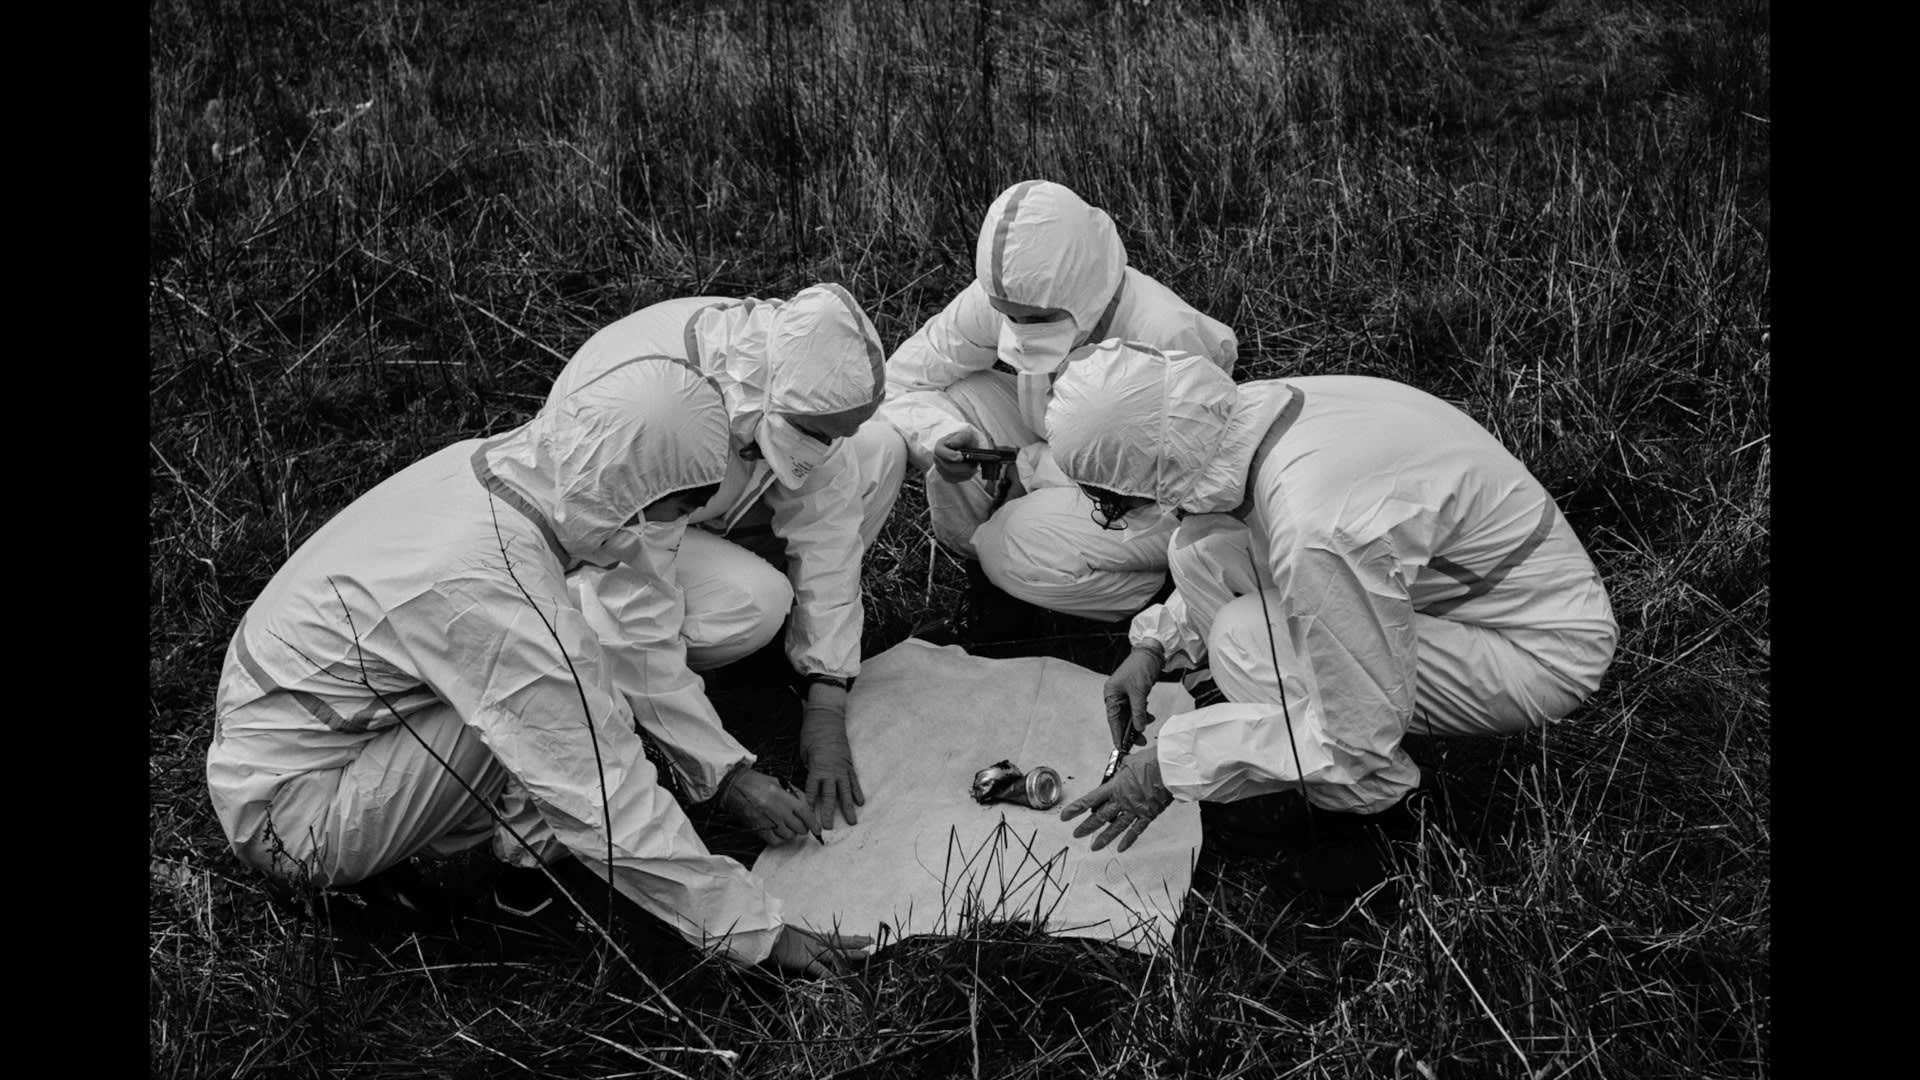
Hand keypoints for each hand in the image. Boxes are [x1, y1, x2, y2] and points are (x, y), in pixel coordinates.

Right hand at [720, 768, 822, 845]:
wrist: (733, 786)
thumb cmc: (755, 781)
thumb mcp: (777, 781)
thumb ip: (793, 793)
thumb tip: (805, 805)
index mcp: (782, 796)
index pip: (805, 813)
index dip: (813, 823)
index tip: (817, 830)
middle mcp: (776, 810)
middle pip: (799, 827)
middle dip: (802, 827)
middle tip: (799, 824)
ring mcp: (767, 821)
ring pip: (788, 835)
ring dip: (791, 833)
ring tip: (786, 825)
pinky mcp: (758, 829)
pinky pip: (775, 841)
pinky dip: (779, 839)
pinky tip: (778, 832)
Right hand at [767, 924, 873, 977]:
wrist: (764, 938)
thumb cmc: (774, 938)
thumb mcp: (788, 940)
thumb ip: (795, 943)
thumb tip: (797, 944)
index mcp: (811, 937)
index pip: (834, 938)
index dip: (848, 937)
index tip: (860, 936)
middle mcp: (815, 942)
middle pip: (840, 940)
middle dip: (856, 940)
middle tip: (871, 940)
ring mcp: (812, 950)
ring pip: (836, 951)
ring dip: (852, 953)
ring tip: (866, 954)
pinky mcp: (806, 960)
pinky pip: (821, 969)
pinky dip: (832, 975)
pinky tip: (843, 979)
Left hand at [799, 684, 864, 828]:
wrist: (827, 717)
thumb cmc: (811, 733)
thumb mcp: (804, 752)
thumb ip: (809, 769)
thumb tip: (812, 781)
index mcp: (816, 767)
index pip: (812, 791)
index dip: (810, 806)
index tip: (808, 818)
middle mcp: (830, 770)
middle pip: (829, 796)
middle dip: (828, 812)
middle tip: (827, 828)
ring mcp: (842, 767)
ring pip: (845, 791)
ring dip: (848, 807)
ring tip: (852, 822)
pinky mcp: (849, 763)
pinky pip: (854, 781)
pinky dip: (858, 792)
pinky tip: (861, 803)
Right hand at [932, 428, 983, 482]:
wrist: (967, 447)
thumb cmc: (966, 440)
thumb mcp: (965, 435)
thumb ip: (959, 438)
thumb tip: (950, 443)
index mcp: (939, 447)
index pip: (940, 453)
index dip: (950, 456)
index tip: (961, 457)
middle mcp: (937, 459)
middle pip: (948, 467)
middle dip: (963, 467)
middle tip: (975, 464)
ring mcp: (941, 469)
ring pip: (952, 475)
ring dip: (966, 472)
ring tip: (975, 466)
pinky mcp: (947, 476)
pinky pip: (956, 480)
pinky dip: (965, 476)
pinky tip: (971, 470)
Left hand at [1060, 754, 1173, 851]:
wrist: (1170, 768)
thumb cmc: (1152, 761)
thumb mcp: (1130, 761)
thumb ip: (1121, 770)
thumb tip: (1119, 770)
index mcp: (1115, 786)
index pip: (1090, 800)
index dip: (1076, 809)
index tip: (1065, 816)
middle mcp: (1123, 800)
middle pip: (1100, 817)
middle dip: (1087, 827)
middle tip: (1077, 834)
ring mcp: (1135, 810)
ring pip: (1116, 827)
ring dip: (1104, 838)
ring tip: (1094, 847)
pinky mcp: (1148, 815)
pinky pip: (1136, 831)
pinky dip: (1128, 840)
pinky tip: (1121, 847)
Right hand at [1104, 647, 1163, 752]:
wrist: (1151, 653)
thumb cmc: (1141, 668)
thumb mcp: (1139, 692)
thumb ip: (1138, 711)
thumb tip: (1139, 728)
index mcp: (1111, 694)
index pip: (1113, 719)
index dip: (1117, 734)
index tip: (1121, 748)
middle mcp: (1115, 695)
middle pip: (1121, 719)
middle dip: (1130, 731)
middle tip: (1139, 742)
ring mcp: (1124, 694)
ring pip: (1129, 715)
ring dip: (1138, 722)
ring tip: (1146, 730)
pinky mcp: (1133, 693)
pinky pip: (1136, 708)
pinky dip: (1142, 714)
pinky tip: (1149, 716)